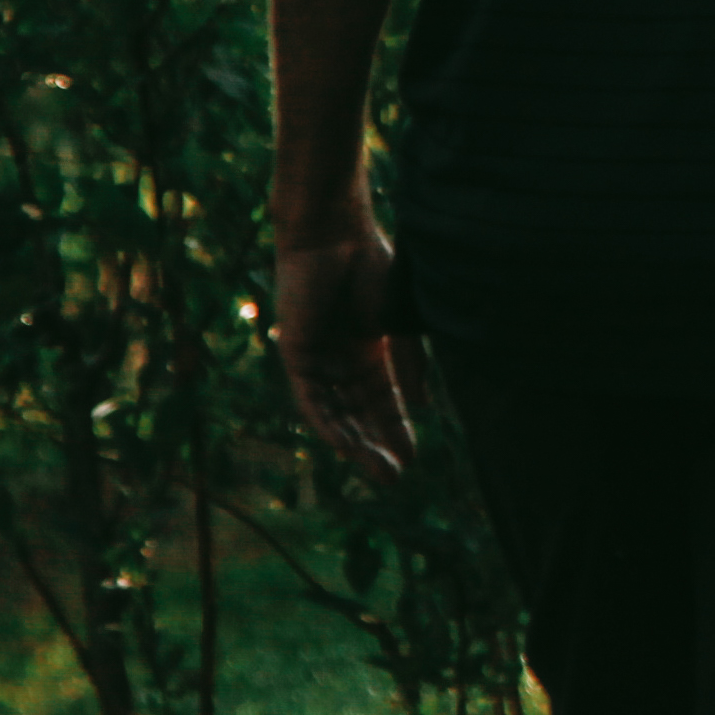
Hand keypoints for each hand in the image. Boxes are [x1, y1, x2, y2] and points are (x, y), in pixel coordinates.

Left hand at [273, 218, 423, 477]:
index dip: (396, 429)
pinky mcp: (295, 355)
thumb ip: (409, 366)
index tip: (413, 459)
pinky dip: (327, 424)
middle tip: (394, 477)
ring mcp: (317, 361)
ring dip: (355, 444)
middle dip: (377, 446)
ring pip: (336, 414)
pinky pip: (310, 399)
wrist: (338, 237)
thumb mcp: (401, 326)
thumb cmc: (373, 269)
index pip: (382, 402)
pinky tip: (346, 446)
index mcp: (368, 351)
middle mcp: (340, 362)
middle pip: (358, 415)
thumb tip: (419, 407)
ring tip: (379, 470)